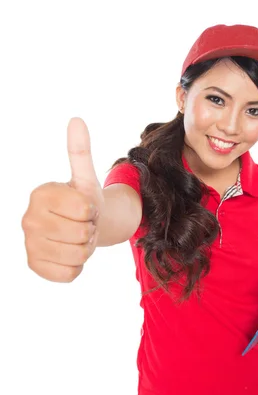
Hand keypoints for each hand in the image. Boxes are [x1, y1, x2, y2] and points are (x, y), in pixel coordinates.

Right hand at [21, 117, 104, 282]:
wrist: (78, 228)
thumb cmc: (82, 202)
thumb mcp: (85, 178)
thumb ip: (80, 152)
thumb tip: (77, 120)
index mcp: (40, 194)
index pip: (85, 209)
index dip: (93, 210)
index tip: (84, 208)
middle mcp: (28, 219)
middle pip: (82, 234)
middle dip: (91, 231)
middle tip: (82, 225)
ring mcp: (28, 244)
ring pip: (78, 255)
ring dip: (86, 249)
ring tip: (78, 239)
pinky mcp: (34, 266)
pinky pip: (70, 274)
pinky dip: (77, 267)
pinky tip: (69, 254)